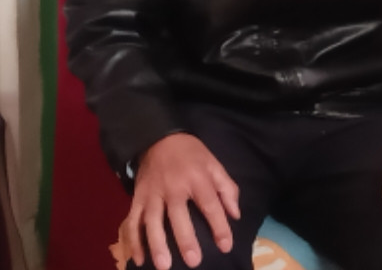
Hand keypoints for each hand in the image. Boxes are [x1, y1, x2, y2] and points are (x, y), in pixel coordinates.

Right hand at [123, 133, 240, 269]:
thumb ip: (226, 188)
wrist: (159, 138)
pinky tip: (138, 259)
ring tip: (163, 265)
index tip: (225, 245)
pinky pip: (132, 220)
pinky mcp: (137, 197)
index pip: (210, 204)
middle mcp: (174, 187)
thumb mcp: (213, 164)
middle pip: (179, 215)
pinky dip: (133, 240)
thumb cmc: (191, 154)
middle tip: (193, 261)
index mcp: (197, 177)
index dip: (219, 226)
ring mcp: (153, 193)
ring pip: (152, 221)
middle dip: (185, 239)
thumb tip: (235, 215)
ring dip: (156, 244)